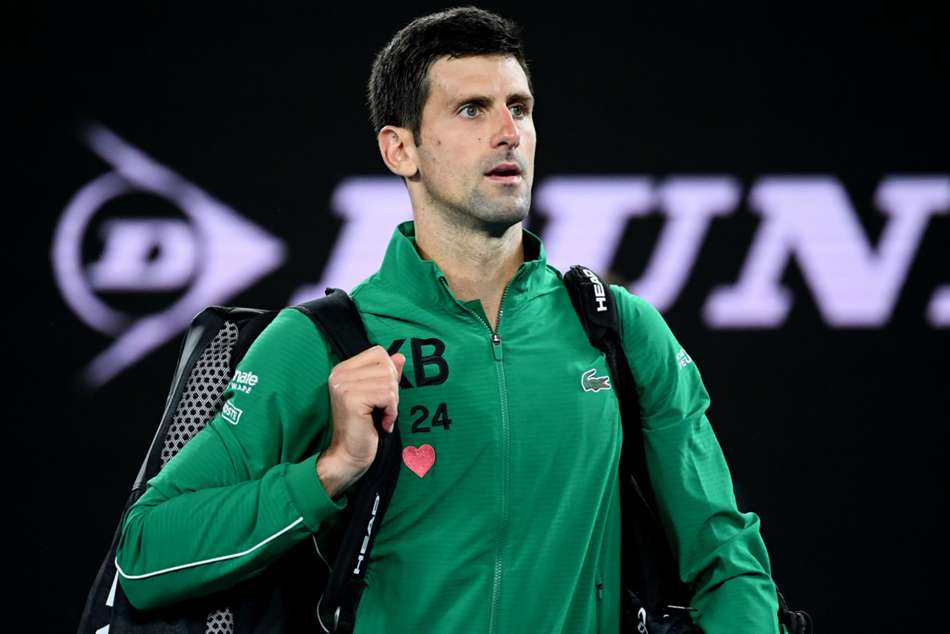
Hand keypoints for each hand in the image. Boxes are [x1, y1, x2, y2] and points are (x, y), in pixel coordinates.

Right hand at [316, 346, 404, 497]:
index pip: (378, 352)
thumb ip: (387, 375)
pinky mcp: (351, 399)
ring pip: (389, 382)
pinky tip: (382, 423)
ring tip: (381, 417)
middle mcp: (340, 373)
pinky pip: (388, 396)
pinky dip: (391, 412)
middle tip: (383, 409)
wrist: (348, 455)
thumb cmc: (364, 426)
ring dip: (393, 403)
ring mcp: (344, 385)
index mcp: (343, 369)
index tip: (382, 396)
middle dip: (393, 390)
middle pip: (387, 366)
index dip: (389, 373)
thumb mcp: (378, 396)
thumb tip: (401, 356)